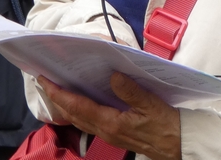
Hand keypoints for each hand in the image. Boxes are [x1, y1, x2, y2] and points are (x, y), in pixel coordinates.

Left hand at [40, 74, 180, 159]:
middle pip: (73, 115)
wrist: (176, 146)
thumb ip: (131, 90)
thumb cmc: (165, 125)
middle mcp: (105, 130)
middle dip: (57, 99)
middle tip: (44, 82)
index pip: (78, 107)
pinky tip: (80, 104)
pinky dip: (78, 111)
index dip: (60, 94)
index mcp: (111, 123)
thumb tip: (114, 76)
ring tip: (57, 91)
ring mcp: (108, 134)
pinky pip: (88, 122)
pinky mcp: (114, 133)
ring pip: (79, 120)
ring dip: (65, 106)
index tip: (46, 81)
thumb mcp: (151, 104)